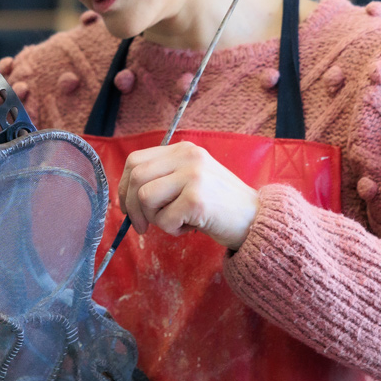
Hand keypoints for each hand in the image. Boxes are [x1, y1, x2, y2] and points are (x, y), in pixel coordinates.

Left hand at [117, 142, 260, 249]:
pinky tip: (192, 227)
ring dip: (155, 219)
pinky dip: (172, 230)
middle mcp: (188, 157)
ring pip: (145, 198)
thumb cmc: (220, 205)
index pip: (135, 160)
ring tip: (177, 222)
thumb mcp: (192, 180)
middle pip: (135, 177)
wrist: (256, 219)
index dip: (124, 187)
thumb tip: (125, 196)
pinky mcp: (196, 199)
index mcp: (183, 150)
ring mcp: (193, 176)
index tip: (127, 207)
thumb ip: (163, 179)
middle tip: (142, 226)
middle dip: (132, 207)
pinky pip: (164, 219)